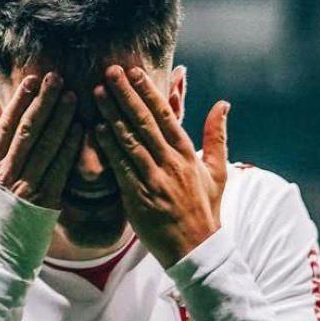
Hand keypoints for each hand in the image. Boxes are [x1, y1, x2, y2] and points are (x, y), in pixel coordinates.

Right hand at [0, 73, 82, 242]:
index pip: (5, 128)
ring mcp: (28, 189)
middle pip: (28, 130)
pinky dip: (70, 148)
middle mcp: (9, 176)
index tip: (31, 80)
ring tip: (73, 96)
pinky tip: (80, 129)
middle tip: (57, 78)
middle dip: (43, 102)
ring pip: (46, 146)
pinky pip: (61, 170)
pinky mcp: (47, 204)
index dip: (19, 101)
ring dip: (61, 119)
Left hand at [93, 64, 229, 268]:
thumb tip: (223, 104)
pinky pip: (121, 168)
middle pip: (145, 122)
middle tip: (110, 71)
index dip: (149, 93)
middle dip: (127, 95)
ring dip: (113, 114)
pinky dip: (109, 147)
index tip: (135, 73)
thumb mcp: (218, 171)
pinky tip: (96, 129)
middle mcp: (171, 163)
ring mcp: (154, 180)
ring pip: (130, 141)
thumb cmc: (205, 209)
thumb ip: (217, 135)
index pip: (166, 116)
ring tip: (97, 92)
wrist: (196, 249)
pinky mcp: (139, 198)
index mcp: (188, 154)